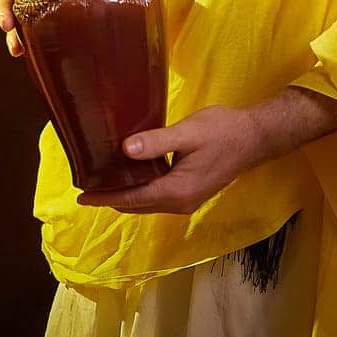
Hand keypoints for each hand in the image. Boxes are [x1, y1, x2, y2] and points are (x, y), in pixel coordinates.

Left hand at [79, 105, 263, 213]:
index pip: (132, 198)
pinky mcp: (191, 193)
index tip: (81, 196)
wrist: (254, 138)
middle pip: (137, 205)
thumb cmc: (222, 131)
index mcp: (176, 191)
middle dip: (111, 198)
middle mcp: (180, 203)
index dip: (105, 197)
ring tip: (102, 183)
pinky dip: (140, 192)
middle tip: (86, 187)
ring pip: (147, 203)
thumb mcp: (187, 133)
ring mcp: (187, 201)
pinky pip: (158, 198)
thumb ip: (156, 142)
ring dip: (125, 196)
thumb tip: (125, 150)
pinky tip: (130, 177)